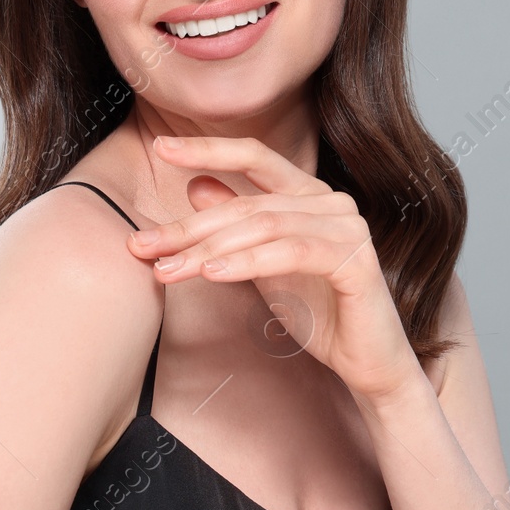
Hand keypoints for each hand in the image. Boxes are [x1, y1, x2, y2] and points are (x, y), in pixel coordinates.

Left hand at [125, 135, 423, 403]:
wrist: (367, 362)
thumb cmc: (319, 312)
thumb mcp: (264, 265)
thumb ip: (237, 225)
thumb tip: (197, 185)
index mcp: (310, 195)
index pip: (256, 156)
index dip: (209, 149)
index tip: (161, 147)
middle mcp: (332, 202)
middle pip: (249, 204)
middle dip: (190, 227)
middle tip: (141, 246)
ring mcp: (348, 228)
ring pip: (265, 226)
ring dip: (208, 249)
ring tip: (168, 270)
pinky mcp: (356, 261)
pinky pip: (291, 252)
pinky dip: (248, 261)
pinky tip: (212, 273)